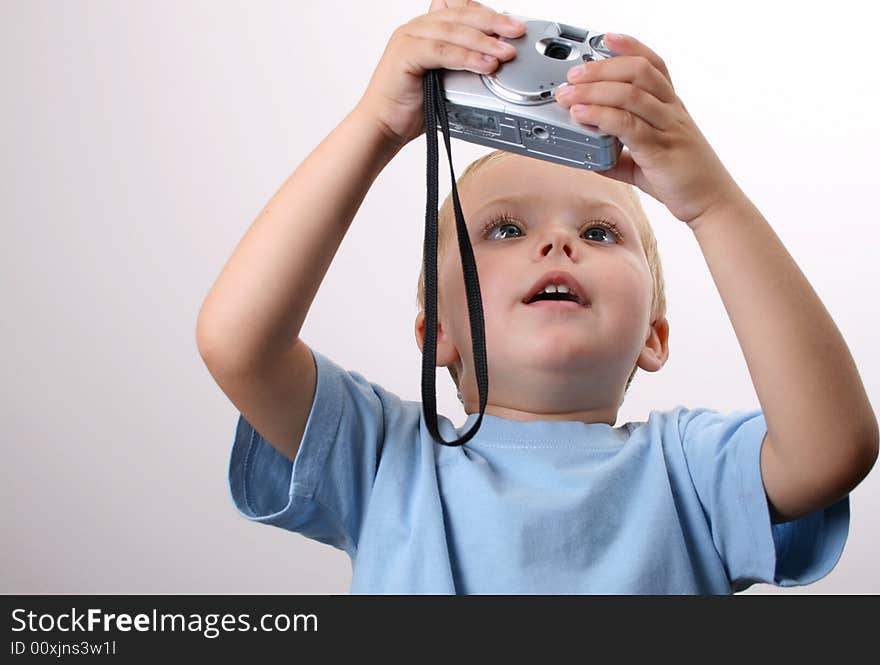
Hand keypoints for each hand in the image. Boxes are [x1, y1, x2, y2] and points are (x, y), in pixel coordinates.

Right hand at [356, 0, 525, 148]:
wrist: (383, 127)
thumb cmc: (411, 108)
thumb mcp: (445, 80)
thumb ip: (463, 64)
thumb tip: (495, 61)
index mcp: (425, 29)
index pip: (461, 10)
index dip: (488, 14)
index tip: (512, 26)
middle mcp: (416, 28)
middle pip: (461, 15)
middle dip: (493, 23)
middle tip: (517, 32)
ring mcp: (408, 38)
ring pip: (453, 32)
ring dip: (484, 42)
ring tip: (506, 53)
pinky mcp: (404, 54)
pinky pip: (441, 51)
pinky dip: (466, 58)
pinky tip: (485, 65)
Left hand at [554, 33, 743, 224]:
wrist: (711, 203)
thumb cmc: (683, 180)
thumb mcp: (646, 163)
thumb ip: (619, 157)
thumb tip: (592, 158)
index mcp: (670, 108)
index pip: (653, 65)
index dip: (631, 47)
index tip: (607, 38)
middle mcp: (671, 111)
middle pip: (637, 72)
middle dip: (601, 68)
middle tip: (573, 75)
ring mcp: (667, 127)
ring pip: (631, 93)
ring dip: (593, 90)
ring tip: (568, 94)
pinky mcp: (659, 149)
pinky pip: (628, 124)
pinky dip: (600, 115)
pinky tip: (581, 116)